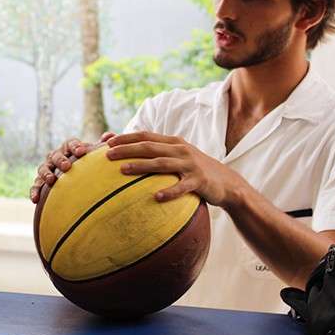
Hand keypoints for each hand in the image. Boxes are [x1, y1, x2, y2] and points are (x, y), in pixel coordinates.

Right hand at [29, 132, 115, 202]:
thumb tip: (110, 136)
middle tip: (67, 166)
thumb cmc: (88, 165)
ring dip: (46, 174)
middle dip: (60, 160)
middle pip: (56, 155)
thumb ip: (102, 146)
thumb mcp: (95, 156)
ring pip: (43, 169)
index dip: (75, 146)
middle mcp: (56, 156)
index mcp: (69, 148)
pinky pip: (36, 186)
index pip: (71, 143)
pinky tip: (35, 199)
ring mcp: (47, 169)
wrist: (78, 177)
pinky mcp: (41, 182)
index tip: (82, 151)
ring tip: (51, 180)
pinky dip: (34, 191)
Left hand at [106, 132, 246, 205]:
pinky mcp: (199, 181)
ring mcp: (190, 164)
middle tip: (107, 155)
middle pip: (149, 147)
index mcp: (173, 142)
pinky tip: (156, 197)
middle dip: (127, 149)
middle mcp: (180, 150)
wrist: (226, 182)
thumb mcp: (178, 157)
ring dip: (141, 166)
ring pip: (161, 164)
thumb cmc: (194, 171)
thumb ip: (159, 154)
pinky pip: (181, 187)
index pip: (146, 136)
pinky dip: (169, 192)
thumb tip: (131, 156)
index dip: (127, 137)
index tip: (107, 142)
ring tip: (123, 171)